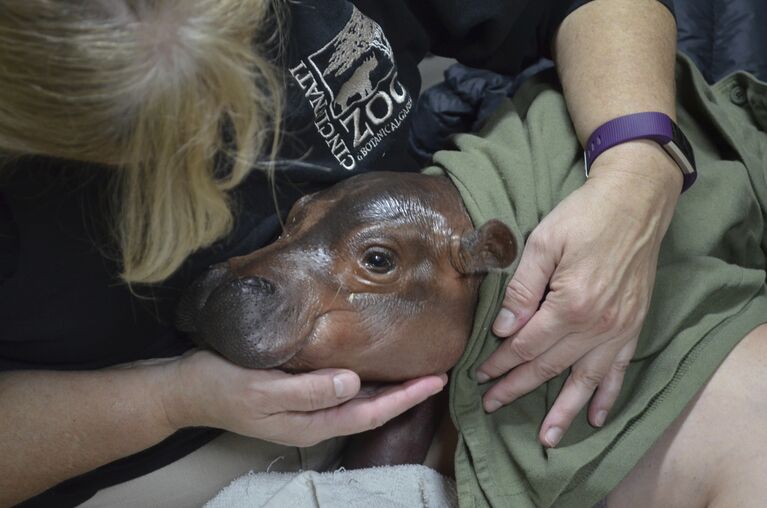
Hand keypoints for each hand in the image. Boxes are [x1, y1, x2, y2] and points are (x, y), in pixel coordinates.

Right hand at [160, 350, 446, 446]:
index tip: (435, 380)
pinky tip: (369, 360)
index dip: (405, 399)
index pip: (369, 413)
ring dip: (387, 385)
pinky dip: (362, 376)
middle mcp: (313, 418)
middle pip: (370, 408)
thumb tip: (354, 383)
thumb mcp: (262, 388)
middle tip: (436, 370)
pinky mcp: (295, 390)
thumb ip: (308, 390)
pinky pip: (339, 387)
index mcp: (310, 423)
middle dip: (405, 393)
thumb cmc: (220, 385)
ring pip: (357, 398)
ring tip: (414, 366)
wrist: (184, 388)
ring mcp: (304, 405)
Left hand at [476, 141, 681, 447]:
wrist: (635, 203)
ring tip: (547, 437)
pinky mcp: (633, 326)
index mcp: (570, 305)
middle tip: (492, 405)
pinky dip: (606, 395)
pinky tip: (596, 416)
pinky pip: (618, 371)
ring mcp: (618, 330)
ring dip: (564, 411)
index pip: (526, 345)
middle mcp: (597, 326)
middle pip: (549, 366)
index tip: (479, 376)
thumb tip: (504, 327)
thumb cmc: (584, 216)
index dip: (500, 363)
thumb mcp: (544, 242)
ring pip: (584, 380)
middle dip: (517, 388)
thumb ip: (523, 288)